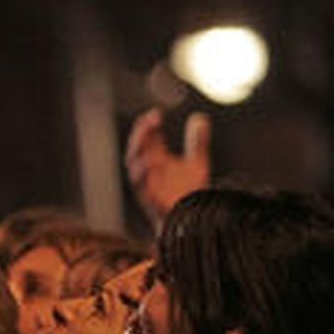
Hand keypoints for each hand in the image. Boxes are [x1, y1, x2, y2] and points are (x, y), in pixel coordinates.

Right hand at [124, 108, 209, 228]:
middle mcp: (148, 172)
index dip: (147, 126)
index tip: (157, 113)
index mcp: (154, 160)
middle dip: (141, 134)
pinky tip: (152, 163)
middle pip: (136, 149)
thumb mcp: (196, 162)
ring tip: (147, 139)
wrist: (191, 220)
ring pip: (135, 167)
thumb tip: (198, 117)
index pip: (145, 139)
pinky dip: (145, 175)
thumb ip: (196, 141)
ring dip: (139, 152)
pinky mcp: (152, 201)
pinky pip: (143, 188)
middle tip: (151, 122)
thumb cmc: (189, 193)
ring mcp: (148, 186)